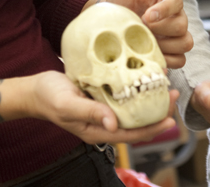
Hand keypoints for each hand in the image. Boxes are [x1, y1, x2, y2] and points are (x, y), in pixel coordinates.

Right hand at [27, 71, 179, 144]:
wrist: (35, 89)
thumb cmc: (49, 98)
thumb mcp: (67, 104)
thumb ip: (90, 113)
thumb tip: (114, 125)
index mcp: (98, 131)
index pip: (131, 135)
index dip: (152, 128)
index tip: (170, 118)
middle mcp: (105, 122)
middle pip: (138, 122)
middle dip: (158, 111)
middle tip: (173, 94)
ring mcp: (105, 110)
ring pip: (134, 108)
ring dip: (150, 97)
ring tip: (165, 82)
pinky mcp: (103, 96)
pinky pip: (125, 95)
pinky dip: (137, 86)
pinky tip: (145, 74)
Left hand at [104, 0, 192, 67]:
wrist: (111, 19)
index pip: (177, 1)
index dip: (164, 10)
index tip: (146, 15)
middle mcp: (176, 14)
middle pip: (182, 25)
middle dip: (161, 29)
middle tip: (141, 28)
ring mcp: (174, 34)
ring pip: (185, 43)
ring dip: (166, 45)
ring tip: (146, 43)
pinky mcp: (171, 51)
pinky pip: (180, 60)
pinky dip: (168, 60)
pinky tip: (150, 55)